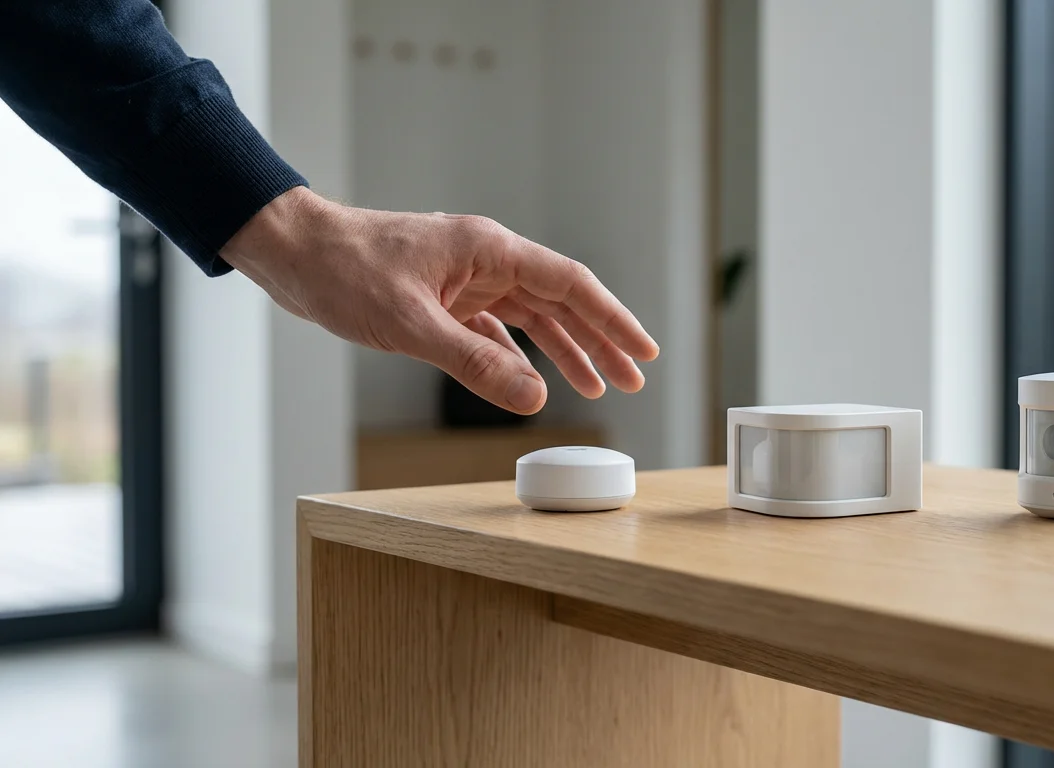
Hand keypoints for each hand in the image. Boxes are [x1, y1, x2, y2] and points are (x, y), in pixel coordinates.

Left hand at [220, 187, 658, 413]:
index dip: (612, 320)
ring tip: (596, 386)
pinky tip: (531, 381)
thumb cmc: (344, 271)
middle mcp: (486, 260)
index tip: (643, 351)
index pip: (570, 285)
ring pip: (531, 317)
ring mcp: (466, 278)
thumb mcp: (411, 325)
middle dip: (599, 341)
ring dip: (564, 351)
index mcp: (489, 250)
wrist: (293, 253)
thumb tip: (534, 399)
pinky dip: (516, 356)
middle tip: (633, 380)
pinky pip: (495, 329)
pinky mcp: (443, 297)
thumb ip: (475, 364)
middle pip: (561, 302)